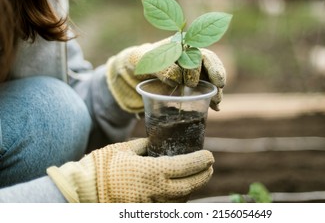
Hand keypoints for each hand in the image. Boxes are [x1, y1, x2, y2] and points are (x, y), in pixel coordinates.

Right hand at [47, 138, 213, 202]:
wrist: (83, 190)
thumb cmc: (102, 166)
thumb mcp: (125, 149)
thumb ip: (144, 146)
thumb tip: (155, 143)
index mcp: (153, 172)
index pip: (186, 167)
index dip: (201, 162)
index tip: (210, 156)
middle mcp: (156, 191)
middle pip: (189, 186)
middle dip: (203, 176)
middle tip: (209, 167)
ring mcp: (151, 205)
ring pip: (181, 200)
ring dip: (191, 189)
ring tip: (197, 178)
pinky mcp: (144, 212)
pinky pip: (167, 208)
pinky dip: (176, 200)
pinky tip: (178, 192)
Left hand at [106, 37, 225, 112]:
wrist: (135, 73)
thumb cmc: (140, 62)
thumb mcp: (144, 61)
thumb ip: (160, 67)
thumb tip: (176, 78)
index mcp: (181, 44)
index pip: (197, 52)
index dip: (202, 65)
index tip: (193, 83)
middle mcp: (191, 55)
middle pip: (209, 62)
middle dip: (216, 74)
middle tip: (218, 87)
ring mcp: (194, 70)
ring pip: (211, 77)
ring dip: (216, 89)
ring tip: (217, 103)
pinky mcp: (194, 85)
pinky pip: (207, 89)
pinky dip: (212, 98)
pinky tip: (215, 108)